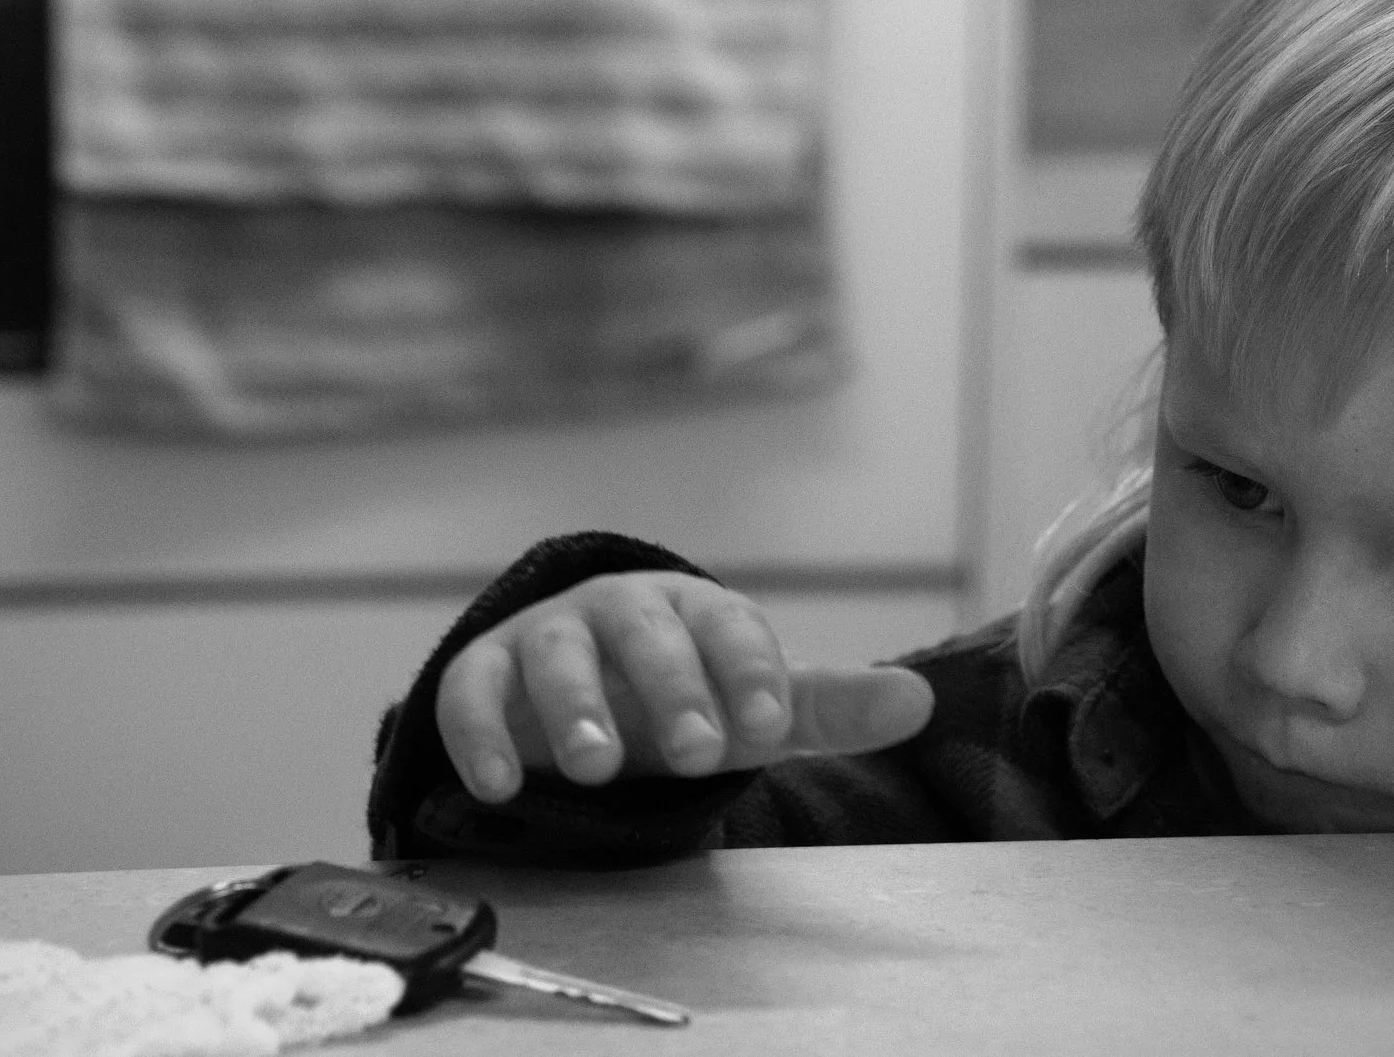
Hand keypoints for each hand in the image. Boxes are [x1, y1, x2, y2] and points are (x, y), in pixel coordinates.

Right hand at [434, 571, 935, 802]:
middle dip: (671, 687)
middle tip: (695, 750)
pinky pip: (471, 694)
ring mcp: (546, 638)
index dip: (747, 670)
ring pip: (555, 655)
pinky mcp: (482, 674)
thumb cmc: (680, 700)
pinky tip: (500, 786)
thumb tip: (921, 701)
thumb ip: (828, 707)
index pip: (727, 625)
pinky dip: (480, 734)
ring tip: (598, 768)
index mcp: (694, 609)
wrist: (580, 696)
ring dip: (574, 707)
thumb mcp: (752, 709)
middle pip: (643, 633)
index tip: (765, 725)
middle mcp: (618, 611)